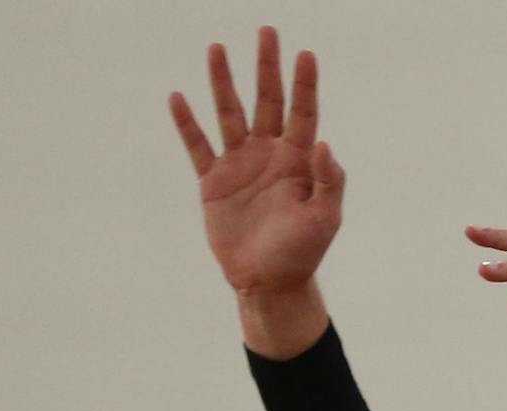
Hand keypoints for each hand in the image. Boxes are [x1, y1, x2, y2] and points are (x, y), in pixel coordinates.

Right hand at [170, 27, 343, 300]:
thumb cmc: (302, 252)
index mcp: (297, 160)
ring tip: (217, 49)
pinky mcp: (214, 183)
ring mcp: (239, 165)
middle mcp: (268, 154)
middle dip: (267, 67)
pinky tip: (178, 97)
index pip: (302, 112)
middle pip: (267, 100)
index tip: (304, 54)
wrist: (268, 283)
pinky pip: (198, 147)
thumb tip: (324, 144)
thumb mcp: (325, 219)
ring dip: (223, 82)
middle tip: (267, 32)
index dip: (304, 84)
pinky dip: (188, 124)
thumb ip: (328, 182)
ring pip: (230, 114)